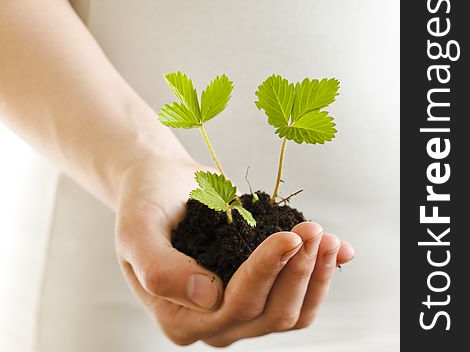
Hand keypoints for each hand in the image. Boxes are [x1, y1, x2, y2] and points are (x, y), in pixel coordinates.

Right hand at [115, 156, 354, 345]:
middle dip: (297, 271)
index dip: (266, 272)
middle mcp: (213, 320)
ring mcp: (239, 306)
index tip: (288, 236)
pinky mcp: (260, 287)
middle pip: (270, 313)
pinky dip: (322, 275)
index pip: (234, 305)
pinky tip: (340, 250)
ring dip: (315, 276)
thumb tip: (207, 296)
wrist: (161, 183)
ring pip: (290, 312)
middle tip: (312, 229)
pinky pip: (299, 296)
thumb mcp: (136, 229)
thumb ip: (159, 269)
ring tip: (325, 235)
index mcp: (179, 317)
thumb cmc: (144, 202)